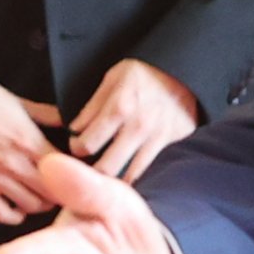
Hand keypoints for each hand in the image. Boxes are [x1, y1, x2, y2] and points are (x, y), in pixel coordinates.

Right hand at [0, 86, 67, 222]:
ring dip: (41, 204)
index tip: (78, 173)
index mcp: (30, 142)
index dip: (76, 172)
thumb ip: (48, 115)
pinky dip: (14, 216)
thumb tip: (72, 123)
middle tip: (65, 189)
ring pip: (30, 205)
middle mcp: (16, 164)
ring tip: (44, 197)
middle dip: (62, 192)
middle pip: (52, 192)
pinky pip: (1, 213)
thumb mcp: (22, 103)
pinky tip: (20, 209)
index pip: (65, 168)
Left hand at [67, 59, 200, 183]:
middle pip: (106, 168)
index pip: (87, 144)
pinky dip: (137, 178)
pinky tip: (129, 175)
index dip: (76, 148)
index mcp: (119, 107)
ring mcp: (157, 138)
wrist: (184, 73)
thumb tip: (69, 127)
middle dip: (92, 171)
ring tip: (108, 173)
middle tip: (89, 164)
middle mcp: (138, 126)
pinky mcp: (172, 145)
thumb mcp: (113, 79)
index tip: (77, 145)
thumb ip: (91, 107)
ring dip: (114, 180)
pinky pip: (150, 172)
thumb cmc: (144, 74)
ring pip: (129, 177)